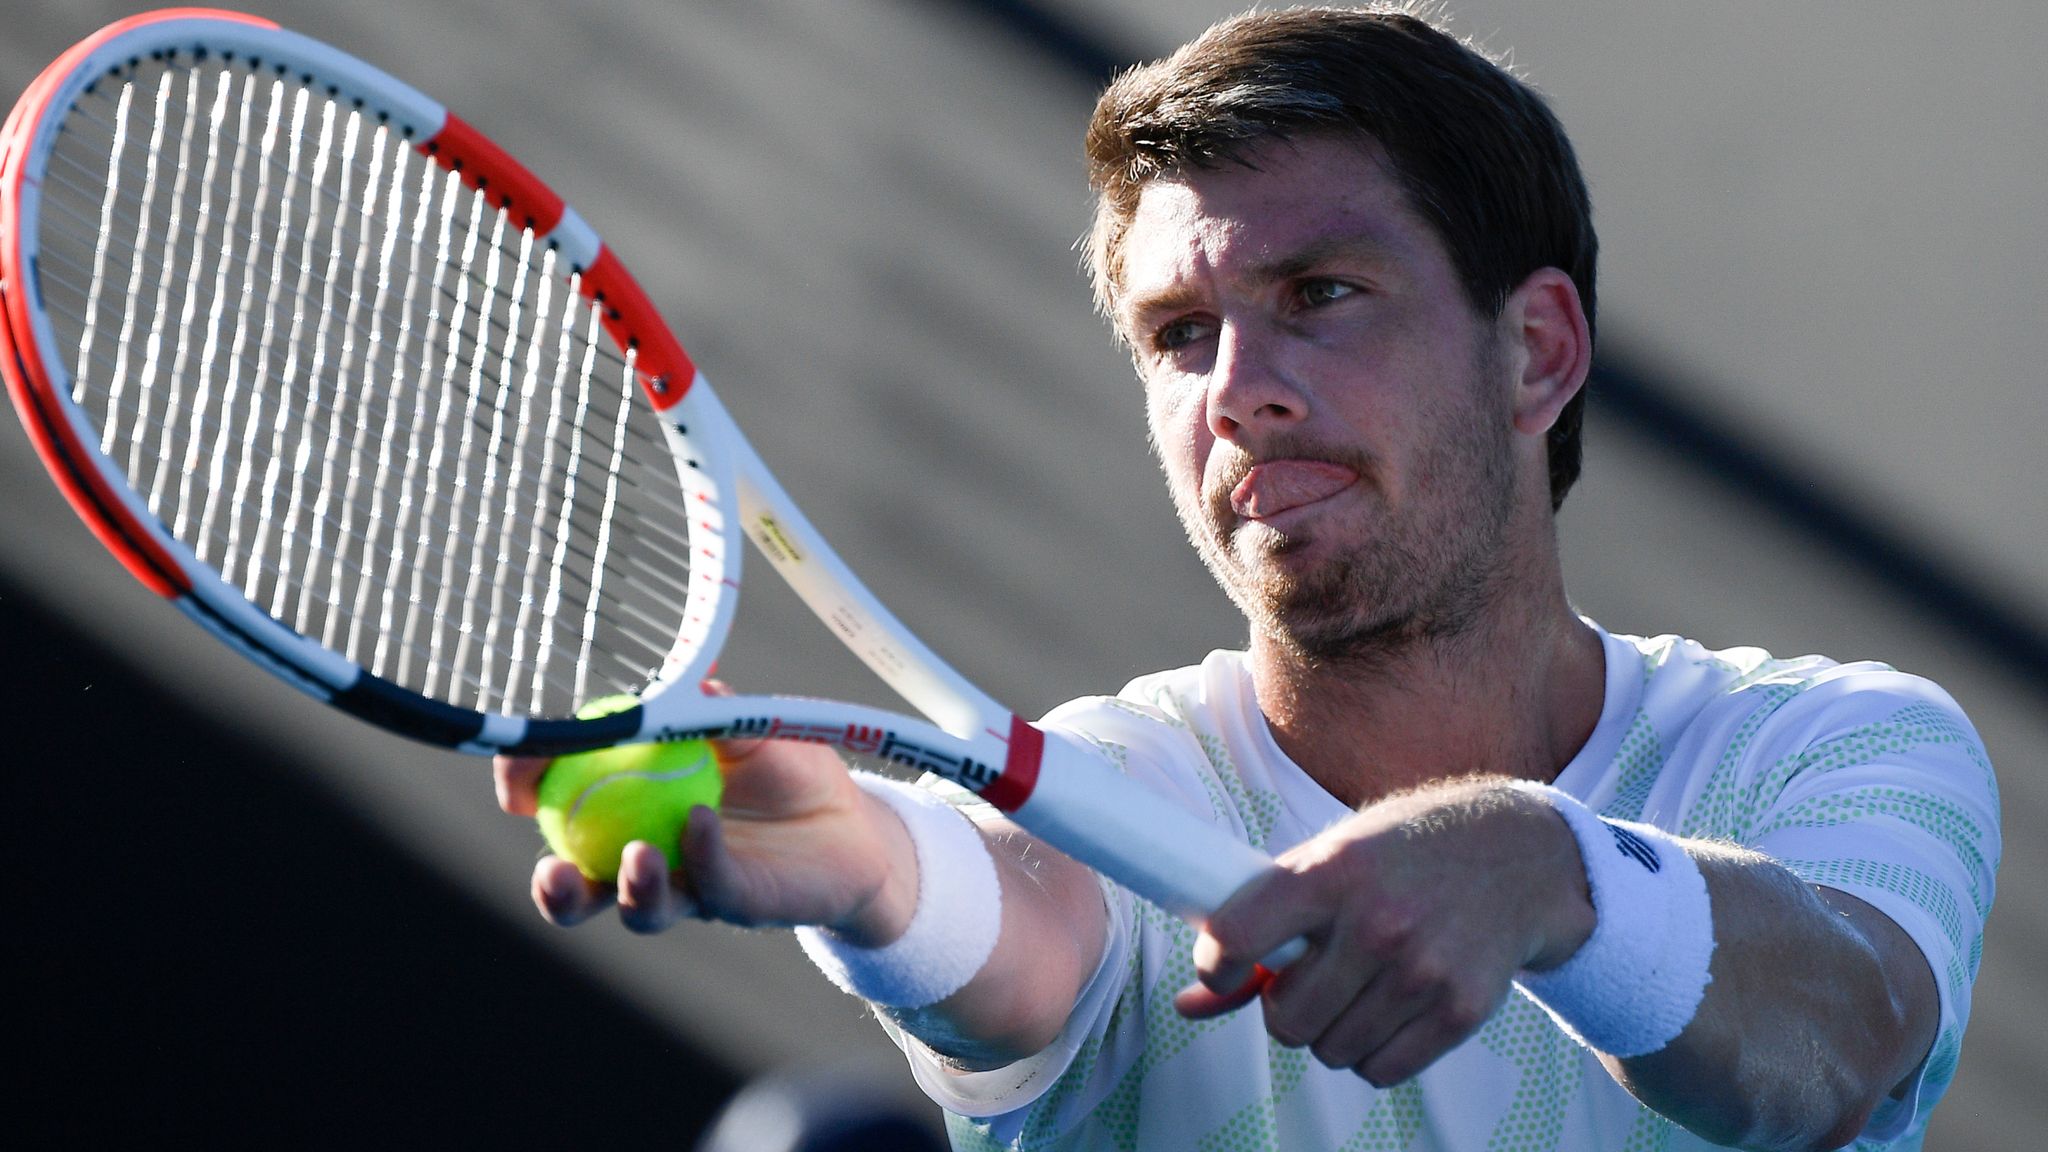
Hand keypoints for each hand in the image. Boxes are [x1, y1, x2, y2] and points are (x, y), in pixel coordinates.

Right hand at [493, 684, 919, 940]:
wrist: (856, 822)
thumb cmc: (789, 767)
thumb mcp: (750, 726)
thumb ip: (713, 709)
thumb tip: (689, 679)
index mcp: (628, 804)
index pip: (562, 803)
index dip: (529, 791)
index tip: (516, 781)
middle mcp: (647, 855)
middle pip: (581, 888)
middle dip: (555, 889)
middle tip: (551, 868)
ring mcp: (689, 885)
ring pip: (638, 907)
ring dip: (629, 888)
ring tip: (636, 856)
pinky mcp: (738, 903)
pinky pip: (710, 885)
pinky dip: (701, 855)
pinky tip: (702, 825)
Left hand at [1176, 780, 1593, 1084]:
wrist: (1516, 856)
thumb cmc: (1401, 855)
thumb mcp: (1328, 860)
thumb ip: (1260, 925)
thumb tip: (1190, 1003)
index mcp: (1333, 870)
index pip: (1237, 936)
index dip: (1218, 965)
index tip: (1226, 968)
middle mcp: (1378, 923)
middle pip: (1287, 1019)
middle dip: (1286, 1006)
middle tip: (1311, 974)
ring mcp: (1423, 971)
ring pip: (1331, 1051)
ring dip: (1332, 1029)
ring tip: (1358, 984)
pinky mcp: (1460, 1012)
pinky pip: (1380, 1071)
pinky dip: (1373, 1051)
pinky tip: (1390, 1006)